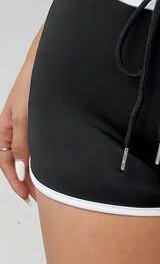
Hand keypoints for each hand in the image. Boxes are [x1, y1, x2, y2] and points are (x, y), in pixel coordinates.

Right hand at [0, 57, 36, 202]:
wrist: (50, 66)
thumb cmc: (31, 86)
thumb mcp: (23, 117)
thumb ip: (22, 143)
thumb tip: (21, 169)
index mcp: (4, 130)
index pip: (6, 163)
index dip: (14, 181)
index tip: (26, 194)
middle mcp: (14, 131)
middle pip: (15, 163)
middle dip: (24, 181)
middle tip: (36, 197)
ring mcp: (27, 128)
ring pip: (27, 156)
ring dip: (33, 172)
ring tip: (44, 188)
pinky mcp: (39, 124)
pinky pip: (37, 147)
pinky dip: (41, 160)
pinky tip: (50, 167)